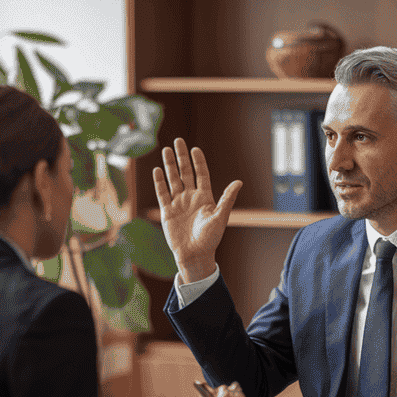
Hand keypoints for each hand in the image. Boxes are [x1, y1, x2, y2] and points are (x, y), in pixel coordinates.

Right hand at [152, 138, 241, 283]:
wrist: (195, 255)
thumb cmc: (210, 239)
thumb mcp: (220, 217)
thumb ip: (227, 199)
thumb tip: (239, 182)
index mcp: (205, 198)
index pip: (201, 174)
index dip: (198, 162)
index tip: (194, 149)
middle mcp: (191, 198)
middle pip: (185, 173)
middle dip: (181, 157)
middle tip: (178, 140)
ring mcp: (178, 203)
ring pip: (172, 180)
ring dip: (169, 165)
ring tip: (166, 150)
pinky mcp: (167, 212)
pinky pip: (162, 193)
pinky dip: (159, 182)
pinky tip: (157, 170)